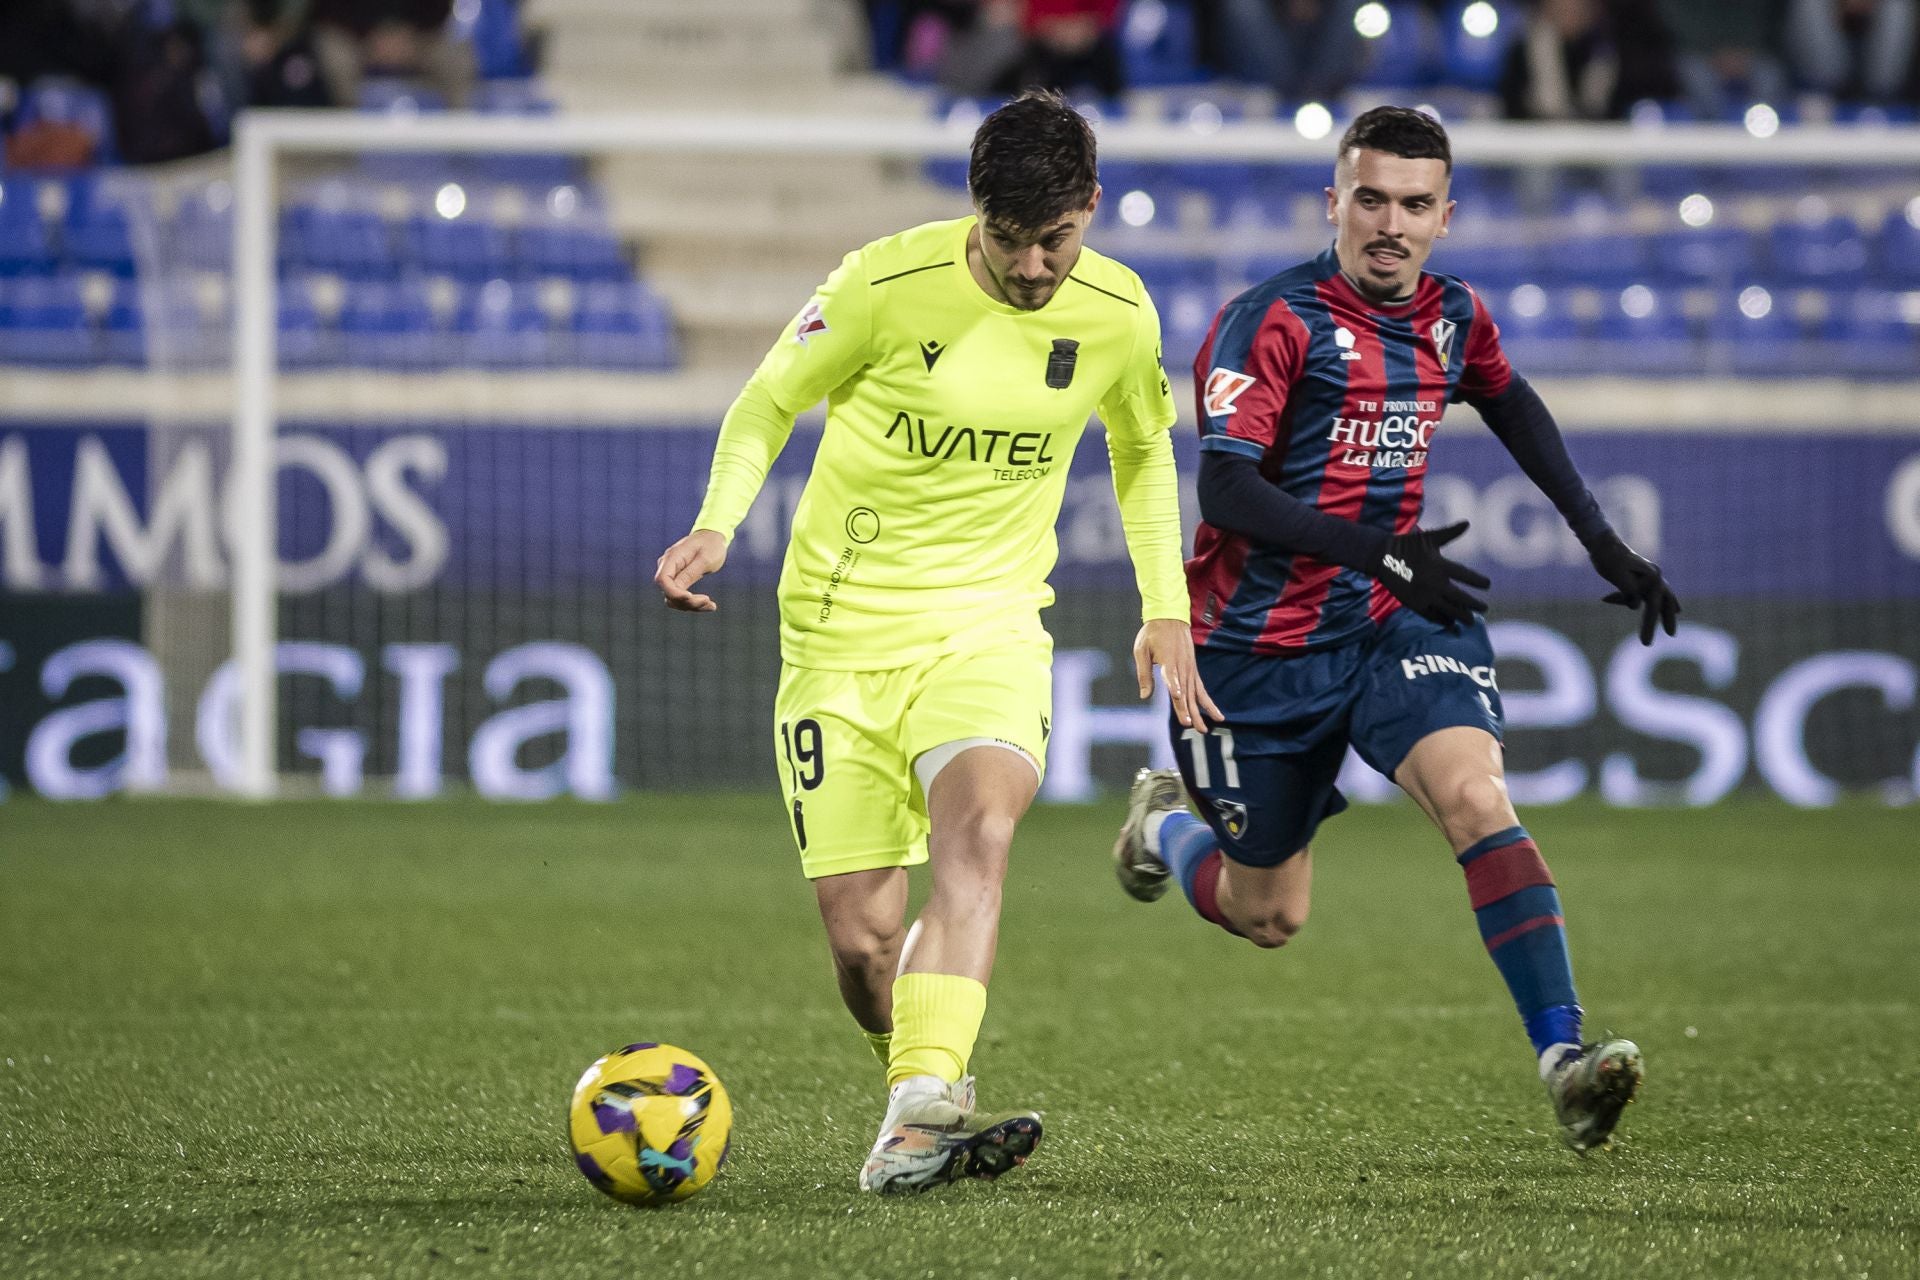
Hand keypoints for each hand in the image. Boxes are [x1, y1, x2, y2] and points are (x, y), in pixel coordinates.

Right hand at [654, 529, 727, 611]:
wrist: (713, 537)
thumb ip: (689, 574)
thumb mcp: (704, 560)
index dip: (674, 593)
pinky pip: (681, 596)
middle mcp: (667, 566)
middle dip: (687, 602)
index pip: (663, 580)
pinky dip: (694, 603)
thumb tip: (678, 591)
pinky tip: (710, 606)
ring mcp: (671, 574)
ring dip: (692, 605)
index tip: (691, 597)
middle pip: (668, 592)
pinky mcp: (678, 580)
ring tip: (711, 605)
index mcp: (672, 557)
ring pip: (674, 599)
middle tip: (708, 602)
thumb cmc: (711, 545)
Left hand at [1133, 617, 1222, 730]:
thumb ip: (1144, 674)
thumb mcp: (1141, 650)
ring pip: (1194, 694)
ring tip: (1203, 730)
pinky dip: (1208, 703)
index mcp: (1168, 661)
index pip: (1171, 677)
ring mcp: (1189, 669)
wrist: (1170, 616)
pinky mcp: (1193, 670)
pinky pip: (1201, 689)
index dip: (1174, 687)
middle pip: (1184, 692)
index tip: (1177, 697)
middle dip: (1187, 710)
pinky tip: (1217, 716)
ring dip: (1199, 712)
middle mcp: (1181, 667)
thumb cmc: (1152, 633)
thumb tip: (1145, 696)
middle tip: (1190, 726)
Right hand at [1368, 521, 1489, 626]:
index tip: (1487, 584)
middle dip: (1475, 605)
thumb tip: (1467, 522)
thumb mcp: (1429, 537)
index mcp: (1440, 566)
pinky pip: (1433, 616)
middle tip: (1484, 608)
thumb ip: (1450, 533)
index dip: (1479, 581)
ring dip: (1462, 617)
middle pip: (1461, 598)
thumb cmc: (1407, 545)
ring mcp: (1425, 596)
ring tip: (1471, 621)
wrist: (1382, 557)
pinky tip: (1451, 624)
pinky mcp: (1414, 604)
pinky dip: (1443, 621)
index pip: (1466, 576)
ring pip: (1449, 610)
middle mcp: (1435, 583)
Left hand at [1587, 531, 1679, 644]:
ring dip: (1666, 612)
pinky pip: (1655, 593)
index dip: (1650, 625)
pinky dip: (1661, 602)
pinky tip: (1676, 609)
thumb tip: (1636, 607)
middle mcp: (1655, 575)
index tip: (1646, 642)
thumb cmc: (1608, 559)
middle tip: (1671, 635)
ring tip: (1671, 629)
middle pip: (1664, 601)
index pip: (1653, 605)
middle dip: (1667, 619)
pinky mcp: (1643, 576)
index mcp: (1652, 575)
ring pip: (1663, 597)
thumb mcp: (1617, 576)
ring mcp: (1651, 575)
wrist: (1602, 543)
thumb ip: (1628, 592)